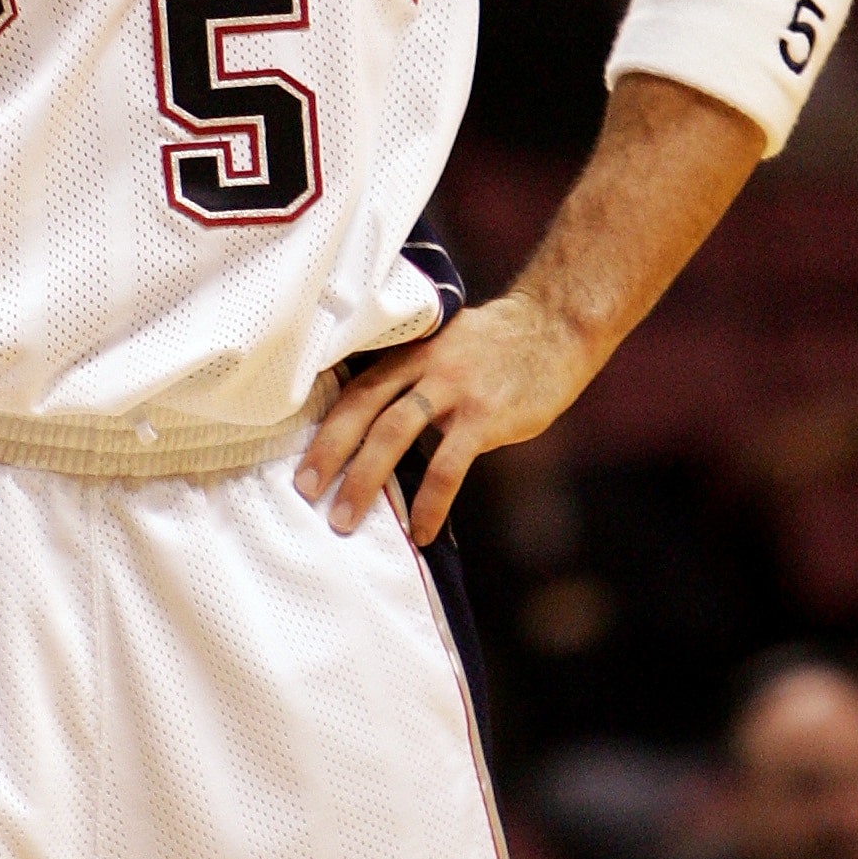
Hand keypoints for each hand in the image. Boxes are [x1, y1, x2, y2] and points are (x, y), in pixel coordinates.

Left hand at [295, 293, 598, 545]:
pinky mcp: (485, 416)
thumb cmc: (499, 345)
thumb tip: (377, 428)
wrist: (557, 326)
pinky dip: (430, 503)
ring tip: (345, 521)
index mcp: (409, 352)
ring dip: (365, 481)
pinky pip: (448, 466)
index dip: (324, 427)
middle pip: (363, 409)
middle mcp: (424, 365)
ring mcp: (454, 389)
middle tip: (305, 493)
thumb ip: (413, 378)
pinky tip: (421, 531)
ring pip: (394, 434)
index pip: (355, 389)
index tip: (300, 464)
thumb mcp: (446, 347)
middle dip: (329, 453)